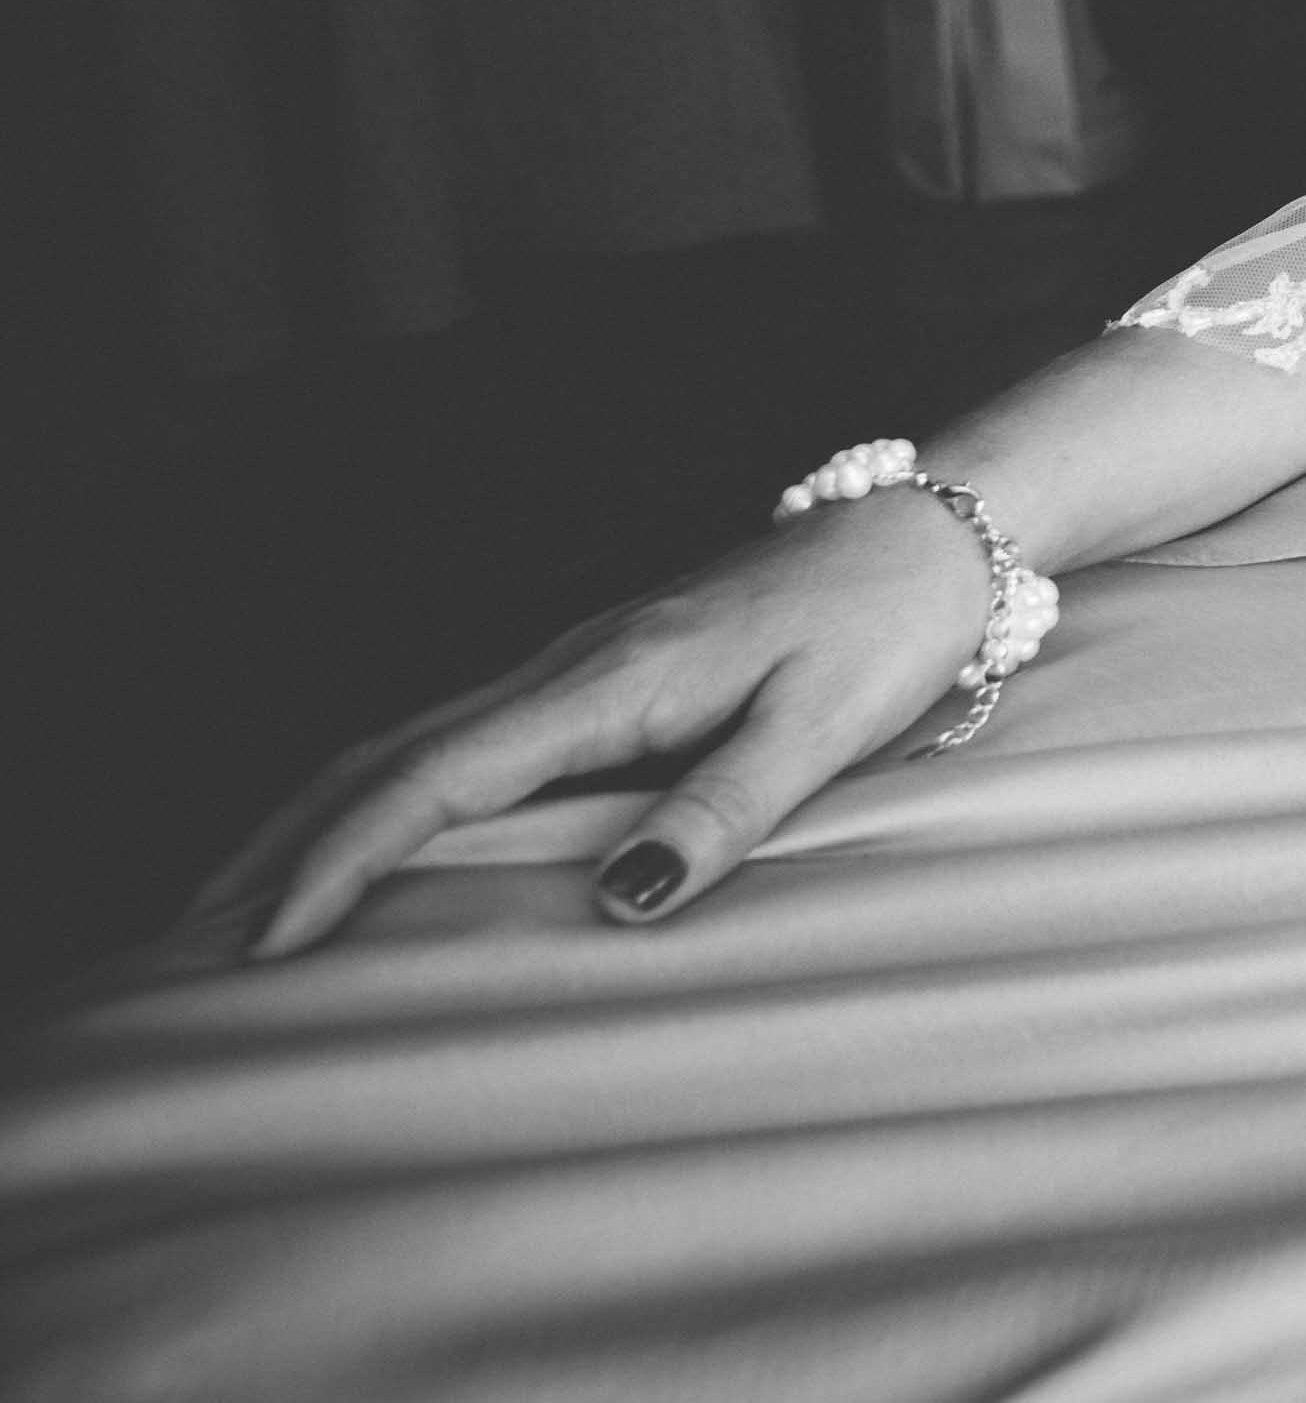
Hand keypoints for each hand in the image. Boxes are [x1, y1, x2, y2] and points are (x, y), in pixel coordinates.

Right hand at [195, 487, 997, 959]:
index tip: (266, 945)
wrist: (941, 528)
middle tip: (197, 941)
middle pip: (388, 754)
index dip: (339, 862)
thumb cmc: (887, 626)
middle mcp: (573, 664)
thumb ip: (723, 811)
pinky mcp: (606, 669)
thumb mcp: (824, 728)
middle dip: (284, 843)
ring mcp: (582, 661)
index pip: (436, 778)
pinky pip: (465, 735)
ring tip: (246, 902)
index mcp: (611, 679)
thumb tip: (620, 903)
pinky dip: (390, 788)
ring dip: (322, 815)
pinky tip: (374, 835)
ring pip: (415, 740)